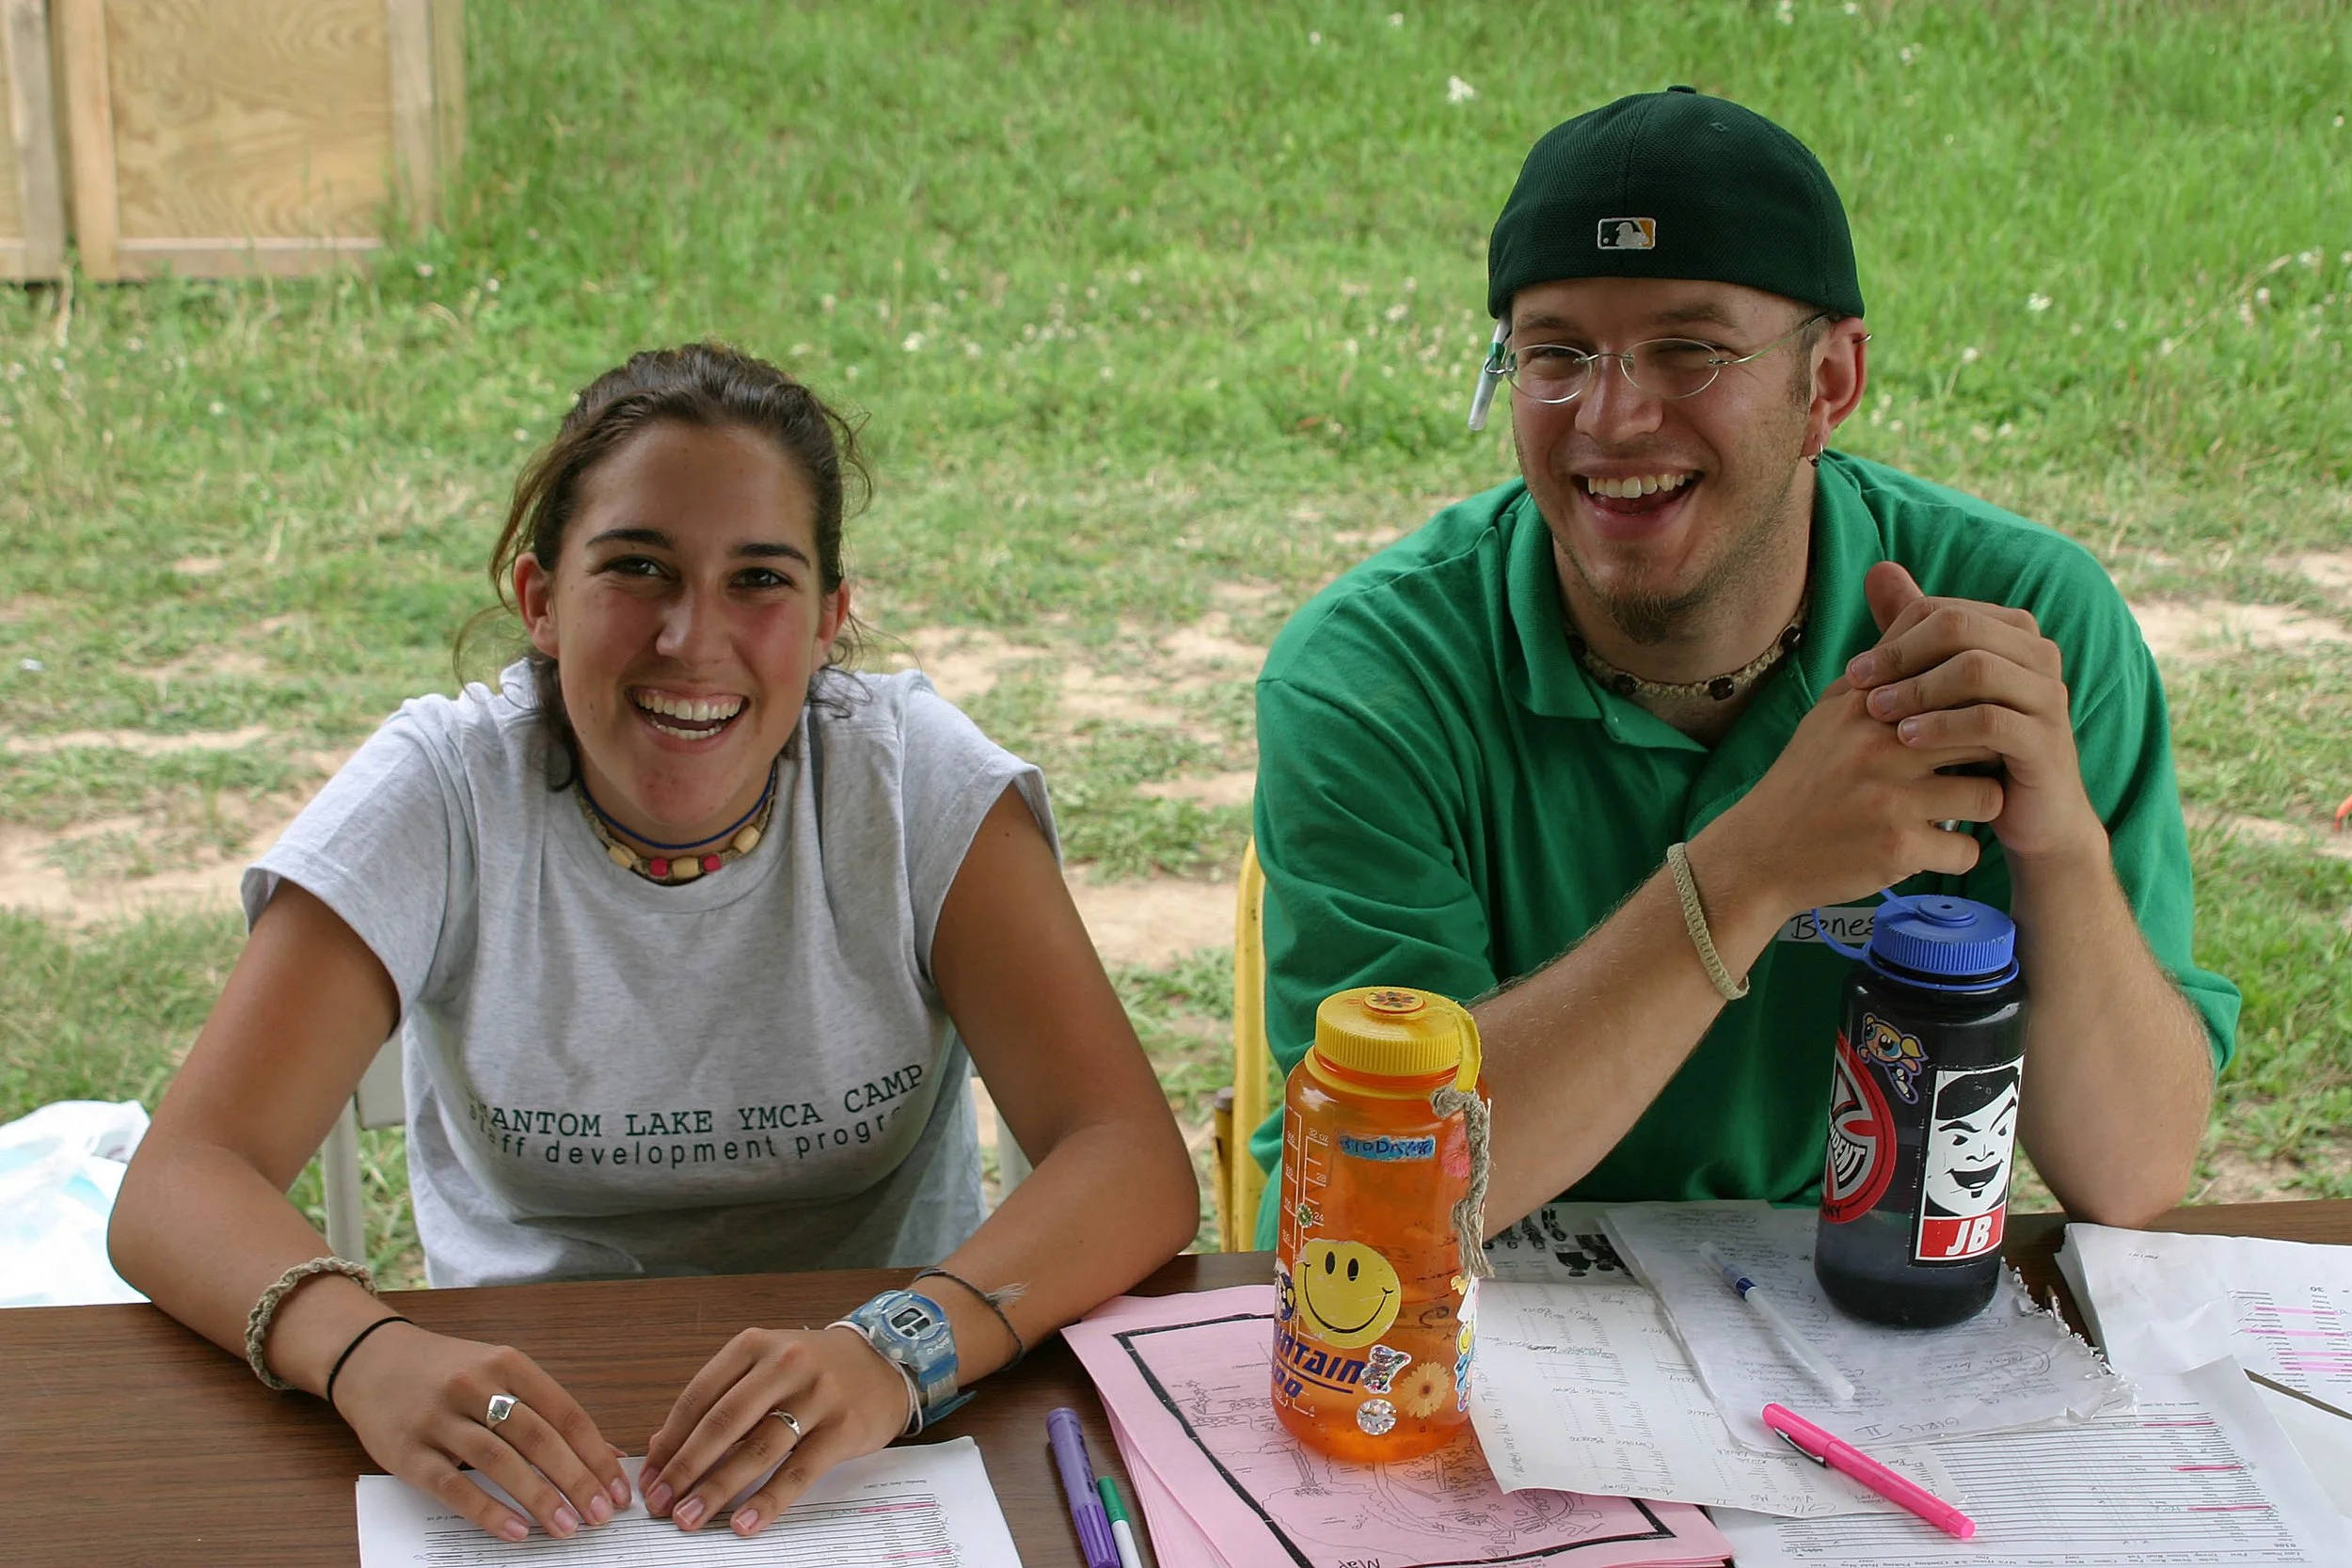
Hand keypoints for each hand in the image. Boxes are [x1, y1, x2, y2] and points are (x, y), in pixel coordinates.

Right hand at [330, 1321, 629, 1541]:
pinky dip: (487, 1510)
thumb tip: (603, 1453)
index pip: (566, 1413)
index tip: (617, 1489)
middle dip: (576, 1480)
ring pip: (498, 1461)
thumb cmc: (447, 1370)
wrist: (371, 1360)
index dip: (596, 1454)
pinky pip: (452, 1485)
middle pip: (538, 1438)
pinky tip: (515, 1530)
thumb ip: (546, 1409)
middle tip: (600, 1516)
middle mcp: (475, 1385)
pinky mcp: (407, 1452)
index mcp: (508, 1363)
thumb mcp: (499, 1372)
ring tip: (566, 1527)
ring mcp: (439, 1418)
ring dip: (538, 1497)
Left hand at [641, 1323, 911, 1536]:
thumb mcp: (763, 1368)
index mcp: (755, 1346)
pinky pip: (799, 1470)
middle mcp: (784, 1364)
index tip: (651, 1478)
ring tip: (691, 1518)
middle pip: (723, 1423)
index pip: (699, 1396)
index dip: (670, 1441)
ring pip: (756, 1449)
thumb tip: (661, 1449)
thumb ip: (717, 1402)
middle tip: (661, 1504)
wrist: (884, 1360)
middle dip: (685, 1469)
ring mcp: (817, 1394)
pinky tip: (746, 1522)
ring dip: (718, 1489)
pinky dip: (769, 1500)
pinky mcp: (843, 1427)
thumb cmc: (813, 1370)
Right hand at [1708, 670, 2006, 916]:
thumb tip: (1924, 622)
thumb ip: (1877, 673)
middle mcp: (1879, 747)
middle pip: (1983, 736)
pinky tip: (1930, 849)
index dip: (1974, 709)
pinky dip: (1955, 855)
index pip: (1955, 687)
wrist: (1757, 854)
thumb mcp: (1830, 714)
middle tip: (1973, 772)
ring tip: (1952, 812)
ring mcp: (1890, 799)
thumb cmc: (1804, 780)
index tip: (1968, 728)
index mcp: (1866, 708)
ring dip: (1978, 809)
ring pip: (1989, 796)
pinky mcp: (1898, 849)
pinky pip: (1967, 851)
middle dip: (1988, 756)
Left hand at [1843, 563, 2104, 864]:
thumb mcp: (1939, 689)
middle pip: (1959, 628)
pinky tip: (1908, 740)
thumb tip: (1878, 568)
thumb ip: (1913, 631)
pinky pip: (1991, 720)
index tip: (1852, 672)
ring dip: (1917, 689)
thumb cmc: (1973, 748)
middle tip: (1857, 688)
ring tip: (1876, 714)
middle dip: (1900, 655)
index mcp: (2012, 633)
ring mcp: (2049, 696)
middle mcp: (2038, 654)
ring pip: (1976, 669)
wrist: (2025, 816)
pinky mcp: (2048, 740)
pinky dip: (1943, 726)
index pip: (1943, 610)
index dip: (1893, 636)